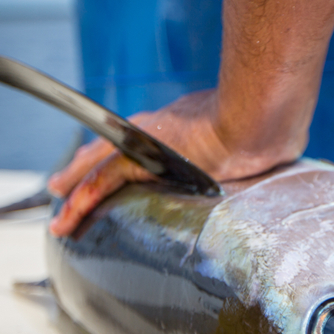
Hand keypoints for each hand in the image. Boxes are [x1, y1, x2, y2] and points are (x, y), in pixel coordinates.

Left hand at [46, 89, 302, 235]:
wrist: (261, 116)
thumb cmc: (266, 124)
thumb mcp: (253, 138)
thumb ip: (249, 149)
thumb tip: (274, 154)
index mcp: (180, 128)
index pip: (141, 145)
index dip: (117, 158)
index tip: (102, 169)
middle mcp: (158, 132)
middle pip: (111, 153)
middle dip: (86, 173)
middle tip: (62, 190)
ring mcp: (148, 142)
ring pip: (100, 168)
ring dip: (77, 192)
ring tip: (59, 217)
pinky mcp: (143, 157)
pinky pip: (105, 180)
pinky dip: (83, 195)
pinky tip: (67, 211)